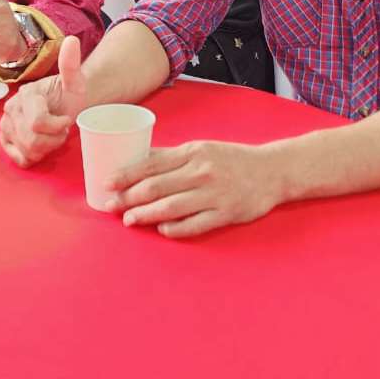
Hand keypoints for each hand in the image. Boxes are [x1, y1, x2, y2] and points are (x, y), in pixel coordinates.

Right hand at [0, 36, 85, 166]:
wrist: (63, 103)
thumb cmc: (69, 94)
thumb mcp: (75, 80)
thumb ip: (71, 63)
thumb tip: (71, 41)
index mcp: (27, 94)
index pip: (38, 123)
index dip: (58, 127)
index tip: (67, 119)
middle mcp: (11, 108)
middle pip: (33, 140)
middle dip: (53, 139)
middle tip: (61, 129)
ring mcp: (6, 125)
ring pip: (27, 151)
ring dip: (46, 148)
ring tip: (52, 135)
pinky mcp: (5, 139)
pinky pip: (19, 159)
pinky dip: (34, 156)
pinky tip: (42, 144)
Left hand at [103, 140, 280, 237]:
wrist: (272, 171)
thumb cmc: (232, 159)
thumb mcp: (202, 149)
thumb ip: (172, 156)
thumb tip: (138, 158)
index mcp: (193, 152)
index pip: (151, 163)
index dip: (126, 174)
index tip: (107, 182)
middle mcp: (201, 171)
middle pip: (157, 186)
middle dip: (129, 197)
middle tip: (111, 205)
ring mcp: (214, 193)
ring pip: (171, 206)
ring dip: (146, 214)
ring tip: (129, 220)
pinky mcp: (226, 213)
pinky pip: (195, 224)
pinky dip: (175, 228)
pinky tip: (161, 229)